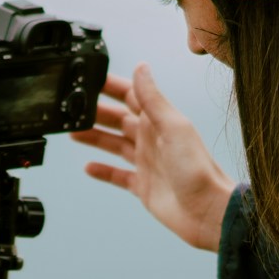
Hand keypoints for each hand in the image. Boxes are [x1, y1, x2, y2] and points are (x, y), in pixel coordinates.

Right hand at [70, 64, 236, 251]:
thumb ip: (153, 98)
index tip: (89, 78)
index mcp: (159, 121)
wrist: (208, 211)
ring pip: (114, 145)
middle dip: (96, 112)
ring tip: (71, 131)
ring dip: (94, 137)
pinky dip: (103, 171)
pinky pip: (117, 175)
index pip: (130, 96)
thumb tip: (141, 66)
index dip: (110, 86)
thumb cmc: (197, 168)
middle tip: (71, 106)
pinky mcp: (143, 186)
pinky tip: (87, 167)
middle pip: (118, 119)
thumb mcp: (173, 127)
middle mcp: (151, 139)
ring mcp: (146, 162)